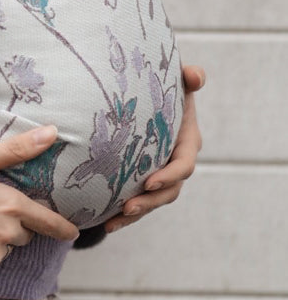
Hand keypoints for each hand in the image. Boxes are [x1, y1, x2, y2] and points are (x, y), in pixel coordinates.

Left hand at [104, 62, 204, 233]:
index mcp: (187, 142)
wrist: (151, 100)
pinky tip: (105, 224)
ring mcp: (162, 175)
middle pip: (169, 191)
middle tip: (127, 207)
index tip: (150, 182)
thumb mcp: (178, 82)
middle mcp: (176, 163)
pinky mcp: (146, 182)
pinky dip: (123, 216)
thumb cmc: (165, 89)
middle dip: (149, 202)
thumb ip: (189, 78)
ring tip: (113, 222)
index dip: (170, 175)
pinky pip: (138, 202)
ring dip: (135, 214)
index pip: (184, 164)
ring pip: (153, 202)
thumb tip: (195, 75)